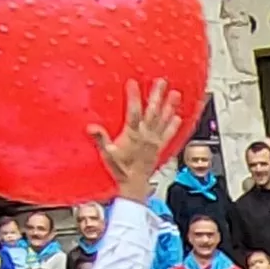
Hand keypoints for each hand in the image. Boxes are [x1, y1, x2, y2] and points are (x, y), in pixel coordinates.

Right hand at [92, 81, 189, 203]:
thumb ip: (100, 139)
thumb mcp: (107, 155)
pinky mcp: (159, 148)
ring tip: (175, 94)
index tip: (133, 83)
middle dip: (157, 96)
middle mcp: (146, 136)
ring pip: (163, 120)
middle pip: (152, 112)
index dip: (133, 97)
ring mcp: (154, 141)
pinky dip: (174, 126)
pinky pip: (168, 135)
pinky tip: (178, 117)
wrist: (134, 186)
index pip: (133, 112)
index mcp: (132, 135)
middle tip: (161, 82)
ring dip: (169, 107)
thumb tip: (91, 127)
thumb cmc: (120, 170)